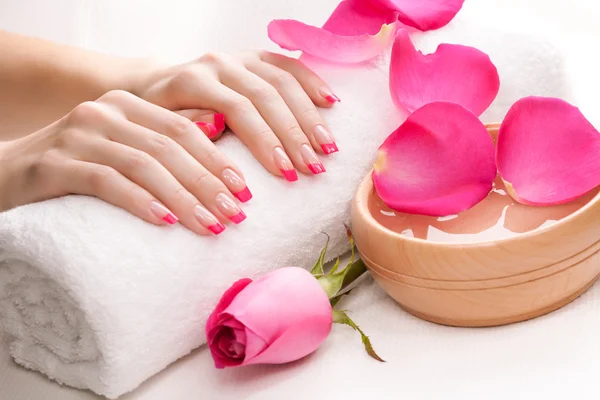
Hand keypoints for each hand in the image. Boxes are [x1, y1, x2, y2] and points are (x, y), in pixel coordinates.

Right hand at [0, 90, 250, 234]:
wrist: (7, 174)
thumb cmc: (81, 168)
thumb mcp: (126, 149)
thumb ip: (165, 138)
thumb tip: (222, 129)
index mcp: (130, 104)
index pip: (186, 128)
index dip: (220, 160)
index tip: (248, 191)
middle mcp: (106, 111)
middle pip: (171, 146)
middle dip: (210, 183)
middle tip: (239, 215)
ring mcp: (78, 134)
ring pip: (145, 164)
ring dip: (184, 197)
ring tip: (213, 226)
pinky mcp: (54, 163)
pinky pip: (106, 181)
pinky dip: (139, 201)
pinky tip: (165, 222)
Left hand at [134, 51, 339, 180]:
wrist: (156, 86)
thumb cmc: (158, 116)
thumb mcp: (159, 127)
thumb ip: (187, 124)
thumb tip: (217, 125)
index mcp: (193, 80)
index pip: (238, 109)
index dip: (264, 141)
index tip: (285, 173)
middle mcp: (219, 63)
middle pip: (266, 96)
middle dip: (293, 134)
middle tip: (313, 166)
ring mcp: (240, 57)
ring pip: (283, 81)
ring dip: (309, 116)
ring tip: (328, 148)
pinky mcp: (254, 57)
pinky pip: (289, 65)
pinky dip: (312, 83)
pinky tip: (331, 103)